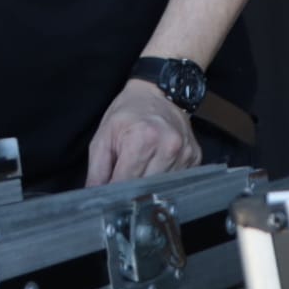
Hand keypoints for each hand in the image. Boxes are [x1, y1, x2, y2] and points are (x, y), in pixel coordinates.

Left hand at [85, 80, 200, 185]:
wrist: (159, 92)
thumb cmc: (129, 113)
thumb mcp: (104, 134)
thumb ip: (97, 169)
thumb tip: (94, 195)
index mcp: (142, 139)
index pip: (126, 183)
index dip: (114, 192)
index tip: (108, 195)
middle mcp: (168, 147)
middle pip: (145, 189)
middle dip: (132, 190)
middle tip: (124, 180)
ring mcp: (185, 154)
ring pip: (162, 189)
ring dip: (149, 186)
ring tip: (142, 168)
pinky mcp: (195, 158)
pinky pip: (178, 181)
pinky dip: (165, 180)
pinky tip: (158, 166)